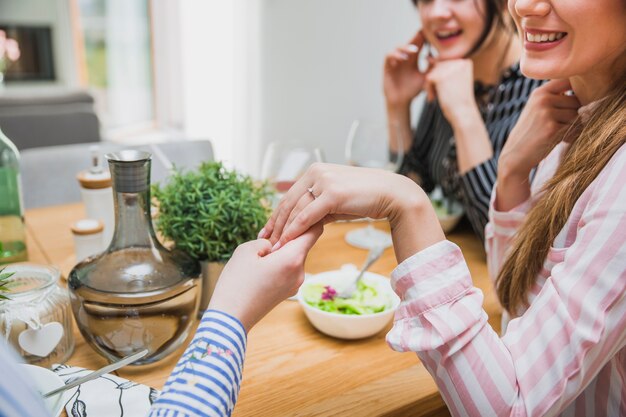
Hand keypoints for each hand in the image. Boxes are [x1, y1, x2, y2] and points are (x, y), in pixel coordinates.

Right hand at [208, 223, 322, 331]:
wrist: (231, 319)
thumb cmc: (237, 283)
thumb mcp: (246, 250)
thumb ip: (266, 241)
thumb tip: (273, 245)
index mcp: (293, 258)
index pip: (313, 230)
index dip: (308, 218)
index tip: (299, 210)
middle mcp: (300, 272)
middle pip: (302, 244)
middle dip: (289, 236)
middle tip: (269, 232)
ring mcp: (295, 284)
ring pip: (294, 257)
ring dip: (282, 251)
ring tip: (259, 254)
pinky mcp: (287, 292)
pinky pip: (288, 270)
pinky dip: (279, 263)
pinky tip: (260, 267)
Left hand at [259, 163, 444, 262]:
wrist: (390, 194)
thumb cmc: (365, 198)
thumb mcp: (336, 200)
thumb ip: (319, 207)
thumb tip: (305, 223)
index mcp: (315, 171)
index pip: (290, 195)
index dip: (277, 214)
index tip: (267, 230)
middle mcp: (316, 173)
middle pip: (288, 202)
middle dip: (275, 224)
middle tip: (265, 241)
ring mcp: (324, 182)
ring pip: (296, 210)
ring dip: (283, 230)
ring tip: (275, 247)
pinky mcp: (332, 194)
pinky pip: (307, 216)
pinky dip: (295, 230)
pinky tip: (287, 241)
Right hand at [383, 31, 427, 107]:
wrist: (401, 101)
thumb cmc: (413, 90)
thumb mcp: (425, 78)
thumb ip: (431, 68)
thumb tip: (439, 58)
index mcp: (413, 59)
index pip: (419, 45)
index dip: (423, 38)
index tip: (431, 33)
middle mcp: (404, 58)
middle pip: (409, 43)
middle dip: (416, 38)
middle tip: (423, 33)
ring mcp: (395, 61)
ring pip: (398, 47)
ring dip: (406, 46)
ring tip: (414, 50)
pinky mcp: (387, 66)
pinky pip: (389, 55)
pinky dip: (395, 54)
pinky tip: (403, 58)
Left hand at [425, 59, 477, 123]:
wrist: (463, 114)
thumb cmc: (458, 101)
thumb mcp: (453, 81)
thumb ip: (443, 68)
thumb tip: (427, 57)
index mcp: (465, 62)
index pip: (445, 65)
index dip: (443, 78)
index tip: (449, 90)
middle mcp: (459, 61)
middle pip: (437, 67)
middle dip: (435, 82)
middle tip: (441, 95)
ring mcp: (450, 68)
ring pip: (431, 72)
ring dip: (431, 85)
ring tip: (437, 96)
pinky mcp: (440, 76)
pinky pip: (427, 78)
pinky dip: (428, 89)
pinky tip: (434, 98)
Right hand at [496, 79, 580, 209]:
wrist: (515, 155)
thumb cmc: (531, 133)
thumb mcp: (537, 110)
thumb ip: (556, 98)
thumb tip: (586, 94)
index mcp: (539, 93)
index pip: (568, 81)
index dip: (575, 92)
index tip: (569, 105)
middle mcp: (543, 100)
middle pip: (577, 100)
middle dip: (573, 114)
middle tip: (560, 125)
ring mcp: (547, 113)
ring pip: (577, 115)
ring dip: (572, 126)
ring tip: (557, 133)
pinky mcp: (552, 128)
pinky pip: (574, 128)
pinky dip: (570, 136)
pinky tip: (557, 140)